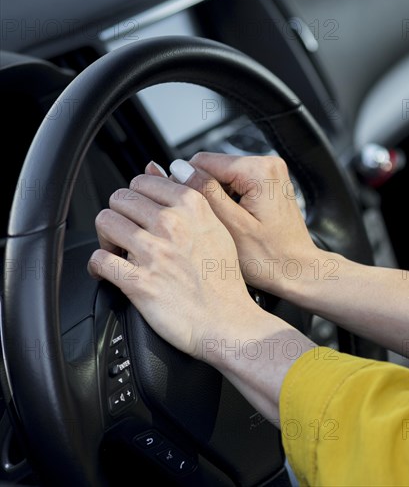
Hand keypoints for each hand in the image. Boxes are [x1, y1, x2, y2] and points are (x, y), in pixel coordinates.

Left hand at [87, 170, 259, 360]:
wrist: (228, 321)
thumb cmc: (223, 278)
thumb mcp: (216, 227)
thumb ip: (185, 195)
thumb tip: (154, 168)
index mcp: (191, 206)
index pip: (142, 181)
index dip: (138, 198)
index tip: (141, 214)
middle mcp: (172, 224)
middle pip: (120, 198)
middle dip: (121, 215)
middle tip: (129, 234)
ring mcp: (154, 252)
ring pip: (105, 222)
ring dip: (107, 237)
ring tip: (118, 251)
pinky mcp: (139, 281)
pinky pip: (99, 259)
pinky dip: (98, 266)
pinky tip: (109, 271)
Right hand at [173, 153, 320, 296]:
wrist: (298, 271)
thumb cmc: (271, 258)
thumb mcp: (231, 226)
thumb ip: (205, 193)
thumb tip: (180, 168)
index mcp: (259, 170)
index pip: (203, 161)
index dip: (187, 184)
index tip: (184, 208)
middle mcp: (268, 164)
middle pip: (214, 167)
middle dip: (204, 193)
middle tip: (207, 222)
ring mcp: (270, 173)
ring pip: (223, 176)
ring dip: (216, 198)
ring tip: (223, 225)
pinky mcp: (269, 183)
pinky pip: (237, 184)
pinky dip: (229, 201)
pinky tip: (233, 222)